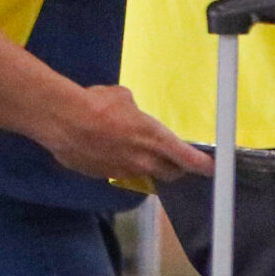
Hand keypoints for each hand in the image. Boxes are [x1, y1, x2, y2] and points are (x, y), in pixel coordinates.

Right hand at [45, 86, 212, 187]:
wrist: (64, 120)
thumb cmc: (97, 104)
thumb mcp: (124, 99)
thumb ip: (134, 111)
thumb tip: (130, 112)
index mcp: (156, 138)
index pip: (188, 158)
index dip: (202, 165)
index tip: (210, 168)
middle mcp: (143, 160)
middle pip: (171, 173)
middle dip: (177, 169)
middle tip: (177, 161)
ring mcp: (124, 171)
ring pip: (146, 176)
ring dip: (149, 169)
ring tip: (142, 156)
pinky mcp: (104, 176)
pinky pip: (122, 174)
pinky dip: (123, 167)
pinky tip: (112, 154)